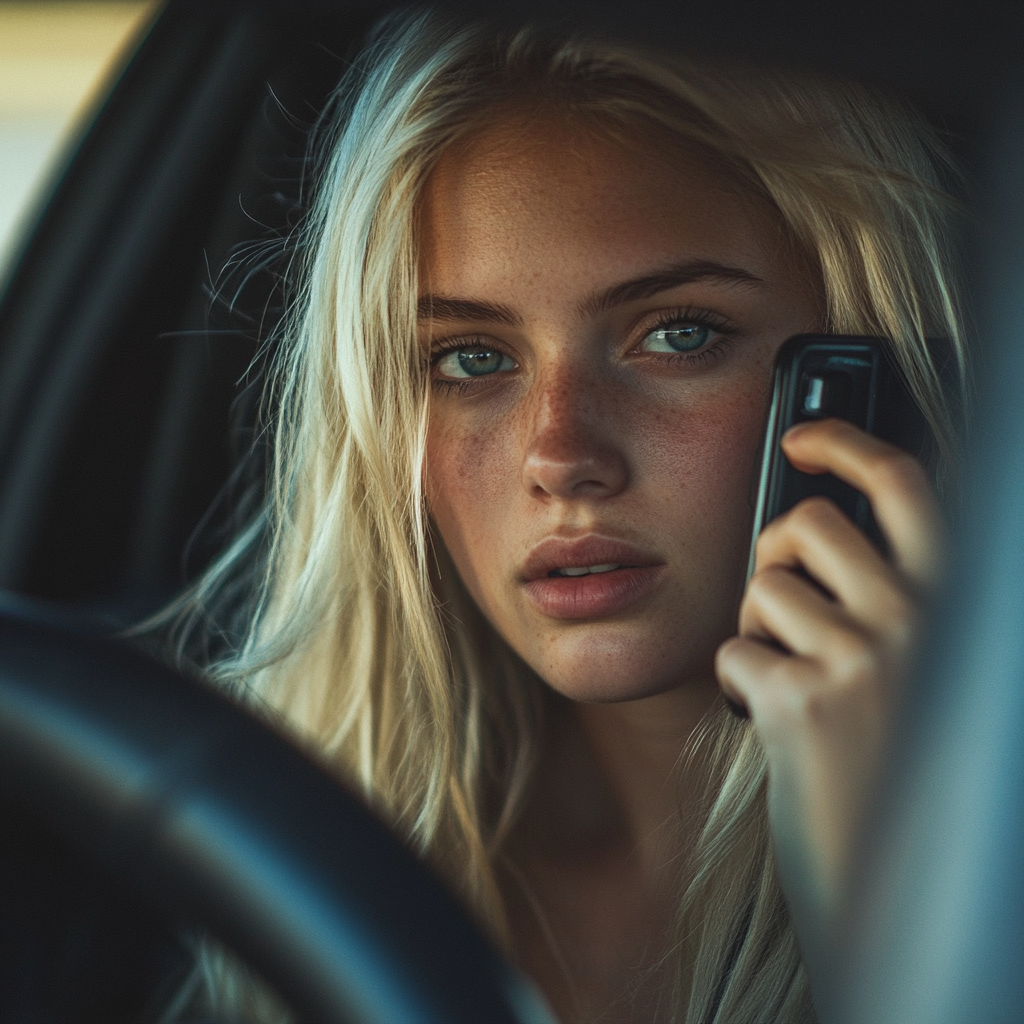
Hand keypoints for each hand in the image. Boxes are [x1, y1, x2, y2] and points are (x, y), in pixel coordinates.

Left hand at [715, 418, 943, 932]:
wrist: (902, 882)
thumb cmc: (901, 766)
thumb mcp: (921, 667)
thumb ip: (888, 598)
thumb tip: (817, 533)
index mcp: (953, 602)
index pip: (904, 484)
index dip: (847, 444)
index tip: (804, 438)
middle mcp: (919, 619)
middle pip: (809, 524)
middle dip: (776, 550)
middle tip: (777, 591)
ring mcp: (862, 659)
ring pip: (762, 588)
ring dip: (760, 630)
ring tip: (790, 679)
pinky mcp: (804, 703)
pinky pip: (736, 652)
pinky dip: (741, 684)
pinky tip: (773, 720)